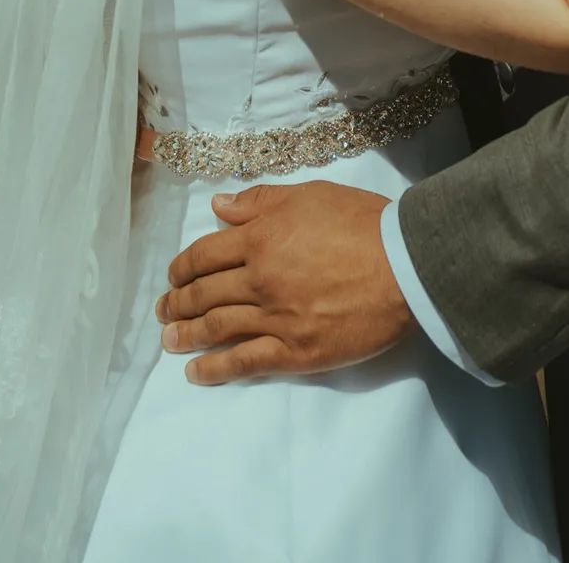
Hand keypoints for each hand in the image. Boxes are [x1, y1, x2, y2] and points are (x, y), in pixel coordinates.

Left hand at [155, 179, 414, 384]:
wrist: (405, 266)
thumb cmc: (363, 222)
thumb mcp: (311, 194)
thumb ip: (261, 201)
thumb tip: (218, 206)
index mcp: (261, 238)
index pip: (205, 254)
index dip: (183, 266)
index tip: (174, 275)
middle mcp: (259, 279)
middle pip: (205, 293)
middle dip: (177, 302)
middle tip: (163, 309)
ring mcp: (274, 319)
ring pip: (216, 329)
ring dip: (186, 335)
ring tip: (169, 339)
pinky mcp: (294, 352)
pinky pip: (244, 363)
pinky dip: (214, 370)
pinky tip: (195, 373)